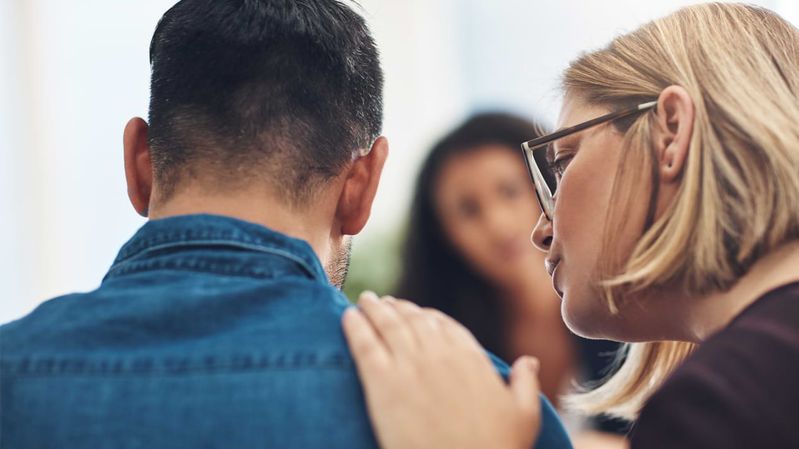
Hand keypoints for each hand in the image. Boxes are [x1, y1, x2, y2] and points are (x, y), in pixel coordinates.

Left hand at [342, 291, 541, 448]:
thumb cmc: (498, 448)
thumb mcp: (524, 414)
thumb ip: (525, 382)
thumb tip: (529, 361)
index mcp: (469, 357)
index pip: (444, 325)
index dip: (427, 316)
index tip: (416, 313)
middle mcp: (438, 354)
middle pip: (413, 319)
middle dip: (398, 308)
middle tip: (384, 302)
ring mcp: (408, 366)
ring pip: (387, 325)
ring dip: (374, 309)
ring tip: (365, 300)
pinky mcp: (382, 385)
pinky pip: (364, 346)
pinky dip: (355, 327)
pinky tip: (347, 316)